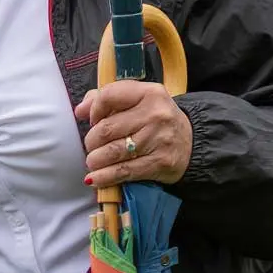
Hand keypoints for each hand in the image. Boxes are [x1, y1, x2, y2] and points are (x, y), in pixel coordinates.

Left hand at [76, 80, 190, 189]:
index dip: (94, 110)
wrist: (191, 143)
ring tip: (93, 162)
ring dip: (95, 160)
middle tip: (92, 146)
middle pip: (106, 129)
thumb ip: (108, 99)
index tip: (93, 121)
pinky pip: (123, 171)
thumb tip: (80, 110)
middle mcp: (155, 114)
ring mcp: (158, 139)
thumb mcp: (139, 101)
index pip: (108, 96)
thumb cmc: (157, 121)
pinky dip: (104, 177)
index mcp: (149, 93)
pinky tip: (95, 179)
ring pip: (112, 152)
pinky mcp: (159, 163)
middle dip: (91, 141)